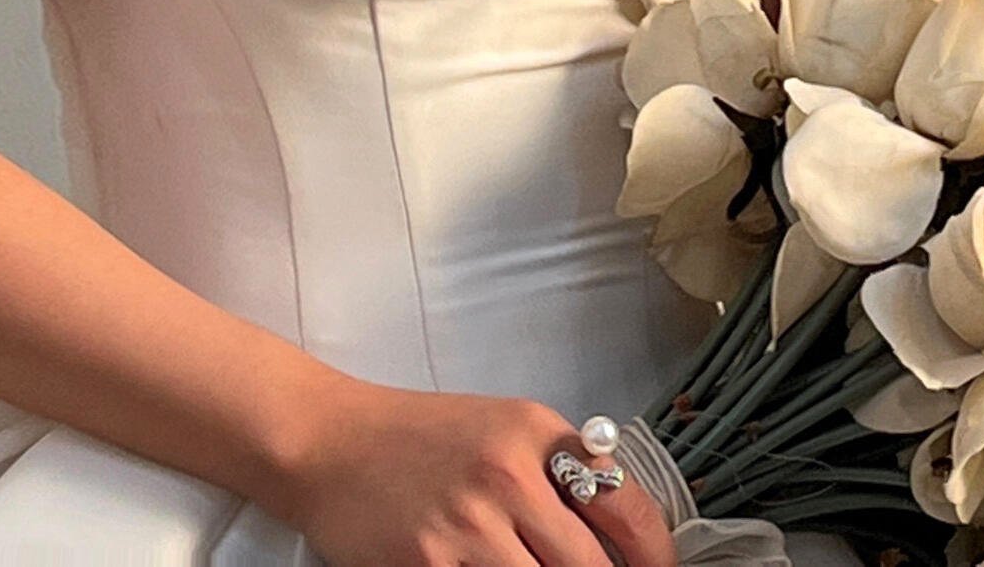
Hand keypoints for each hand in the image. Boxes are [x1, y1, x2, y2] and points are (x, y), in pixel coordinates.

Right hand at [275, 376, 679, 566]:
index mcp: (534, 432)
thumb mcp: (498, 430)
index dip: (656, 558)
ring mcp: (468, 526)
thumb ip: (557, 474)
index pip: (627, 508)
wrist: (327, 441)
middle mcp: (508, 474)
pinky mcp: (429, 566)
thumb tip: (622, 542)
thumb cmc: (416, 439)